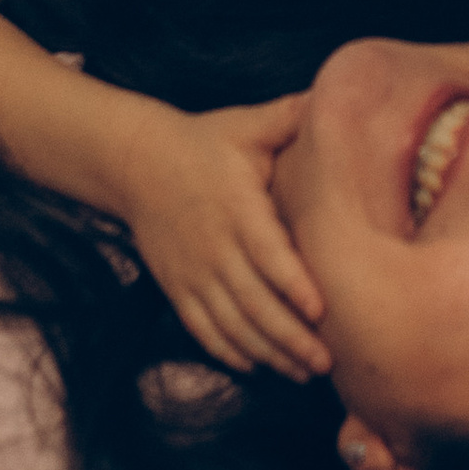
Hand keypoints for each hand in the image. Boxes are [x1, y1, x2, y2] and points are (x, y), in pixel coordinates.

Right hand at [121, 94, 327, 376]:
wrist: (135, 163)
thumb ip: (290, 116)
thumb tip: (333, 97)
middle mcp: (214, 246)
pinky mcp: (176, 287)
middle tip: (325, 362)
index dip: (293, 284)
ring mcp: (192, 272)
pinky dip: (228, 351)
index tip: (320, 309)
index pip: (267, 253)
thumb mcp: (245, 125)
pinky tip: (257, 366)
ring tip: (302, 372)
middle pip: (253, 302)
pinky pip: (202, 329)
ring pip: (231, 324)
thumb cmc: (203, 143)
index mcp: (237, 208)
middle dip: (290, 337)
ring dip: (267, 352)